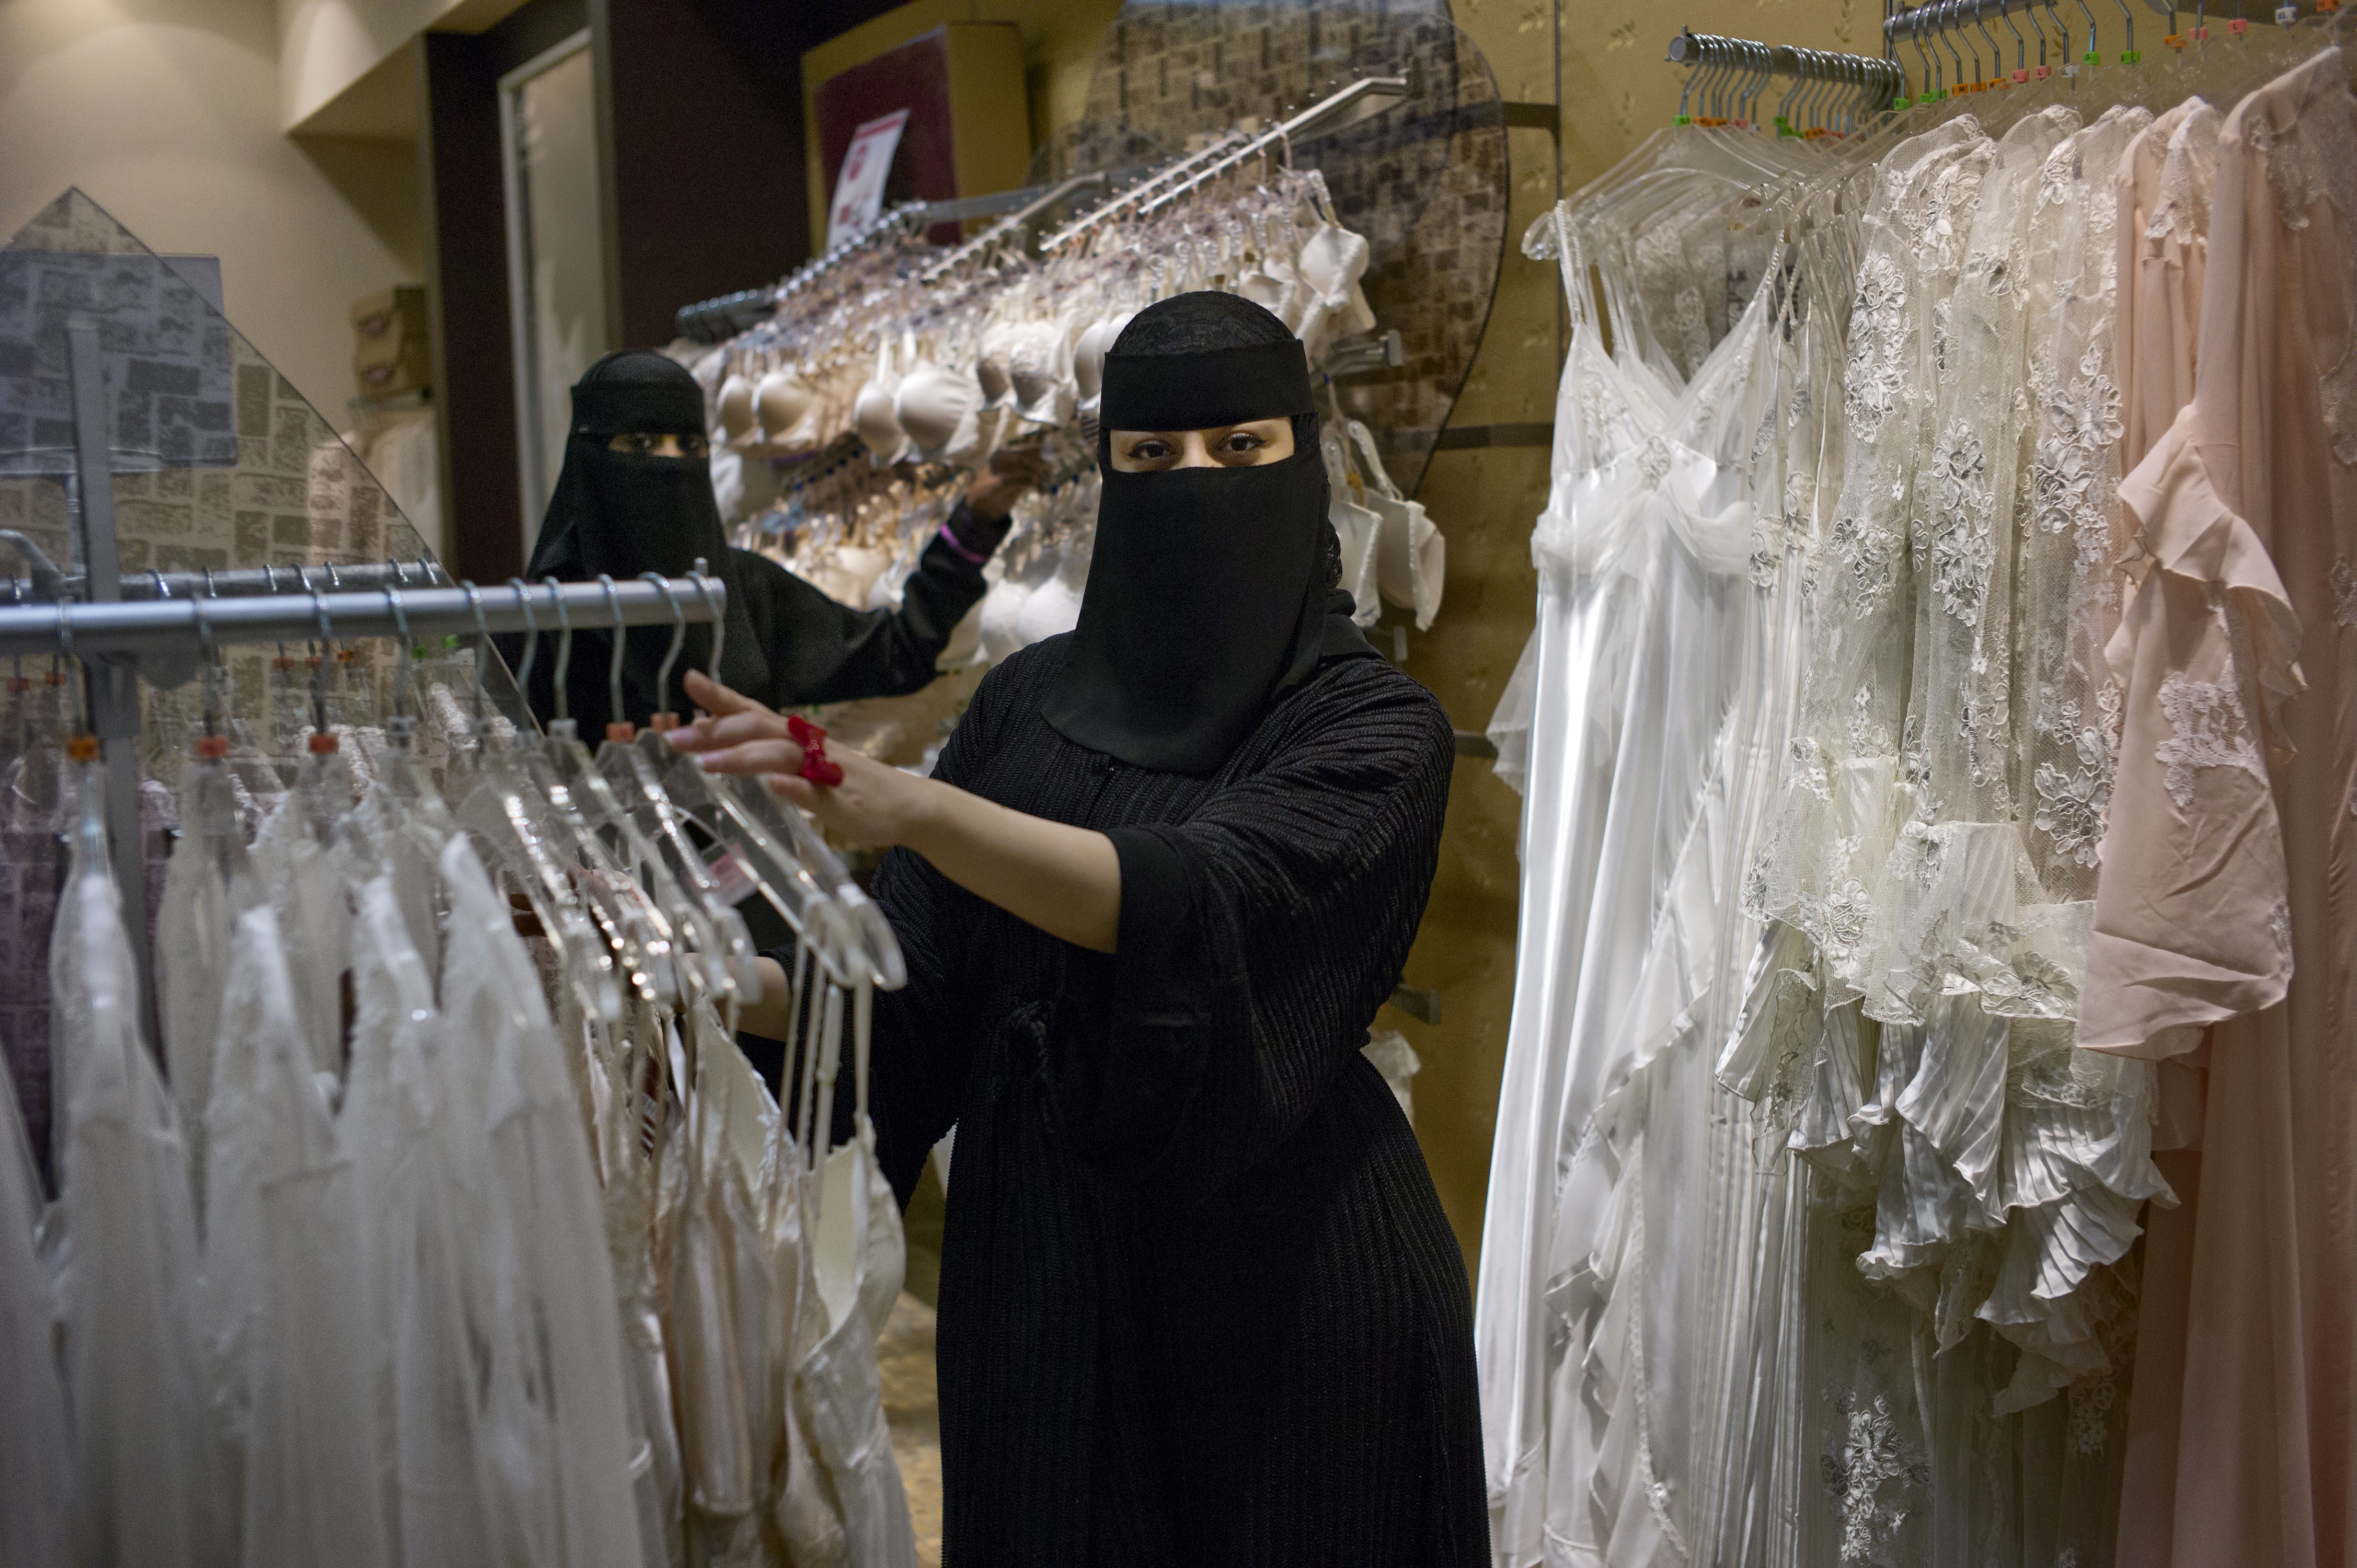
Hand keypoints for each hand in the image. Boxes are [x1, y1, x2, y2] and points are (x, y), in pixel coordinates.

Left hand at [675, 671, 1121, 952]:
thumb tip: (722, 750)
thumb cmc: (854, 788)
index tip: (688, 681)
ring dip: (744, 756)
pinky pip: (814, 791)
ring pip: (781, 756)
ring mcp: (826, 772)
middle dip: (716, 729)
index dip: (720, 697)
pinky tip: (771, 784)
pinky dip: (792, 785)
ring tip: (707, 762)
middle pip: (759, 728)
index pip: (753, 710)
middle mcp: (810, 746)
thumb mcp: (806, 768)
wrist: (911, 806)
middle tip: (676, 735)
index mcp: (798, 738)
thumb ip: (769, 760)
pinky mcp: (842, 800)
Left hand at [963, 445, 1048, 520]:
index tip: (1050, 457)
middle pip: (1032, 461)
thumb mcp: (997, 484)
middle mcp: (1012, 462)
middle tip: (1051, 473)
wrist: (979, 507)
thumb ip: (1016, 480)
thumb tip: (1037, 478)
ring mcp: (1017, 472)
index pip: (1023, 454)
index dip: (1037, 455)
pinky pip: (1034, 482)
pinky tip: (1044, 492)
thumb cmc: (982, 491)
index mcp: (1003, 456)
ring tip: (1048, 485)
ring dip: (1043, 478)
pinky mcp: (1021, 483)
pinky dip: (1040, 486)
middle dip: (1043, 466)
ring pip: (1035, 472)